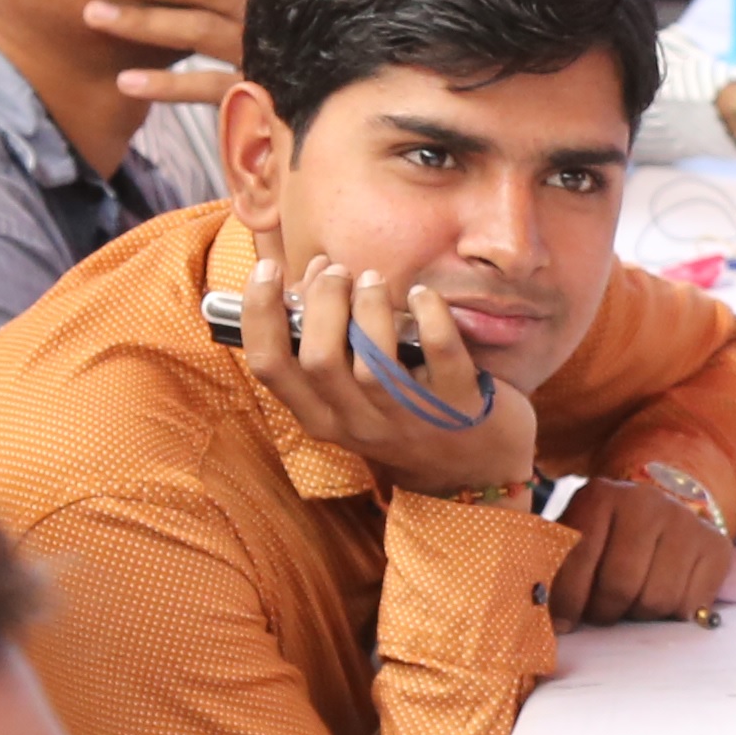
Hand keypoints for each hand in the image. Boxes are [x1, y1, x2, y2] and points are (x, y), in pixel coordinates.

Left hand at [79, 0, 267, 107]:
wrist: (319, 100)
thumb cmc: (269, 37)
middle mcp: (265, 12)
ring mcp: (262, 54)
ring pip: (198, 30)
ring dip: (142, 21)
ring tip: (91, 14)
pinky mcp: (257, 97)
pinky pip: (208, 89)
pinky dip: (167, 86)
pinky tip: (125, 81)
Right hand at [237, 237, 542, 505]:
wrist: (476, 467)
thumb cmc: (404, 412)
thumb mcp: (353, 394)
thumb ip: (327, 342)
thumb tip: (312, 274)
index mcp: (321, 417)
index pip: (269, 367)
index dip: (259, 312)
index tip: (267, 268)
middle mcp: (359, 424)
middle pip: (319, 360)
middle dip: (321, 303)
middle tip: (337, 271)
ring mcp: (408, 419)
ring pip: (373, 363)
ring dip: (369, 307)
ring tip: (372, 280)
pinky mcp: (459, 407)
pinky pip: (440, 353)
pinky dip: (429, 315)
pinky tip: (422, 295)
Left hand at [548, 463, 735, 624]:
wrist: (664, 509)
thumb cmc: (610, 536)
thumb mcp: (579, 538)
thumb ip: (559, 569)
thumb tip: (552, 623)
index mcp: (601, 496)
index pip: (579, 560)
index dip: (568, 601)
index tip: (563, 624)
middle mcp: (647, 503)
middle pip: (621, 586)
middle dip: (606, 612)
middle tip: (602, 614)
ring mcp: (686, 523)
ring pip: (657, 600)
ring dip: (640, 615)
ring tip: (633, 604)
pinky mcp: (716, 546)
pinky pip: (690, 604)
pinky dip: (674, 614)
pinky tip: (664, 599)